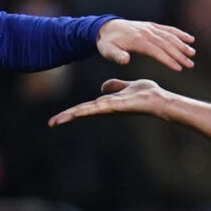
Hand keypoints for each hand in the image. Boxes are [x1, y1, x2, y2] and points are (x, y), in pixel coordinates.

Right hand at [48, 78, 167, 125]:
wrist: (159, 99)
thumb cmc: (146, 95)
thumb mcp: (127, 87)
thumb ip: (115, 87)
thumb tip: (103, 87)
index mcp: (107, 104)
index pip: (85, 108)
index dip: (72, 112)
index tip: (58, 118)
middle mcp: (107, 108)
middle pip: (83, 112)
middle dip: (67, 117)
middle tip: (51, 123)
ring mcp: (111, 109)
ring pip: (87, 111)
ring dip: (72, 115)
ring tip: (57, 121)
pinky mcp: (117, 106)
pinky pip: (99, 107)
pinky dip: (87, 110)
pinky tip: (76, 113)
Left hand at [97, 19, 195, 74]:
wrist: (105, 27)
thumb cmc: (107, 43)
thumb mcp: (107, 51)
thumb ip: (116, 56)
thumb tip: (125, 60)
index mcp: (137, 40)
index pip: (156, 51)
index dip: (168, 60)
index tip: (178, 68)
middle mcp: (146, 32)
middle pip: (166, 44)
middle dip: (179, 54)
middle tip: (190, 64)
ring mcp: (150, 28)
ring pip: (169, 36)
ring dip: (182, 44)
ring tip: (192, 53)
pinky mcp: (152, 26)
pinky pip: (168, 29)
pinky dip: (179, 33)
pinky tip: (189, 38)